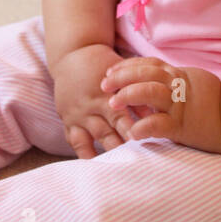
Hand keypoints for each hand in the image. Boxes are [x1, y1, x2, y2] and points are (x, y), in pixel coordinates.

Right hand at [51, 44, 132, 159]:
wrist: (72, 55)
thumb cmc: (102, 64)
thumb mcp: (120, 74)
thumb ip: (135, 95)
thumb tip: (153, 113)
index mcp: (105, 95)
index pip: (119, 116)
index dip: (131, 130)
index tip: (141, 143)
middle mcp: (90, 107)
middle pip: (106, 132)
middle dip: (120, 147)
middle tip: (134, 162)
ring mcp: (77, 115)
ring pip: (91, 138)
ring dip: (104, 152)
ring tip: (117, 166)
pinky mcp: (67, 120)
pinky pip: (74, 140)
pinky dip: (83, 153)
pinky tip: (94, 165)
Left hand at [100, 57, 220, 154]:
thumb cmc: (218, 103)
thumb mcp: (197, 82)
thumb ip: (178, 79)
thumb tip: (159, 76)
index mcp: (180, 76)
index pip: (149, 64)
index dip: (127, 65)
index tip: (110, 70)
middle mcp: (179, 87)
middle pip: (146, 74)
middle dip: (121, 77)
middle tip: (104, 84)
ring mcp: (181, 106)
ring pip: (151, 93)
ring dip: (128, 95)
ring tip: (113, 103)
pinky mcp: (183, 127)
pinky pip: (160, 125)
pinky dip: (144, 126)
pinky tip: (133, 132)